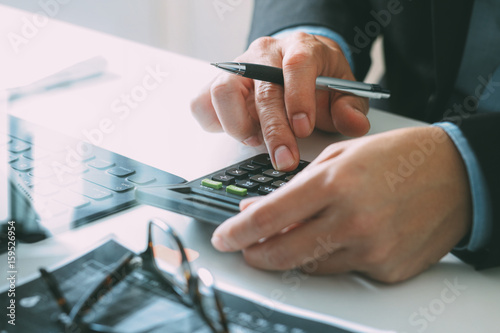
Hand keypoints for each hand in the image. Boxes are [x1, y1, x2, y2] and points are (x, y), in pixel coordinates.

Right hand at [191, 32, 368, 170]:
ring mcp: (237, 68)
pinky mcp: (218, 84)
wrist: (296, 64)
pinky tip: (238, 131)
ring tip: (256, 141)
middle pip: (262, 90)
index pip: (296, 65)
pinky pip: (201, 103)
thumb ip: (350, 108)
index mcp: (300, 48)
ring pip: (222, 92)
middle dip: (273, 131)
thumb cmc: (318, 78)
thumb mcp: (343, 90)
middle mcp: (264, 55)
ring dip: (238, 126)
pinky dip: (214, 123)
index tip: (303, 129)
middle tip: (284, 160)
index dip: (298, 98)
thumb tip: (354, 125)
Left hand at [210, 127, 471, 282]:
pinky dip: (327, 257)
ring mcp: (370, 250)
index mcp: (335, 184)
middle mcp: (351, 220)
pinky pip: (341, 270)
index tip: (222, 238)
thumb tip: (258, 208)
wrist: (455, 176)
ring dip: (288, 255)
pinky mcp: (386, 269)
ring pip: (309, 266)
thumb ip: (295, 186)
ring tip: (283, 239)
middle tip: (244, 249)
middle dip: (254, 254)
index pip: (269, 217)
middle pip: (281, 253)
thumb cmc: (398, 158)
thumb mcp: (340, 156)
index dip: (237, 231)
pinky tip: (332, 238)